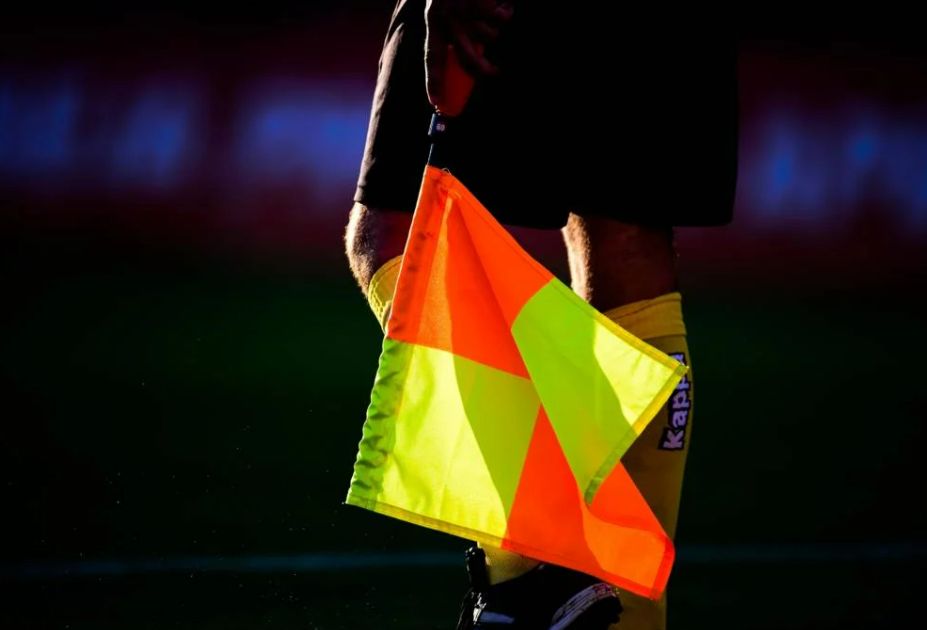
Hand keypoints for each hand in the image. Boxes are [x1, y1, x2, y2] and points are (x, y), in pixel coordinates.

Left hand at [424, 0, 513, 114]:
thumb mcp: (447, 5)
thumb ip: (454, 29)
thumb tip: (470, 60)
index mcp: (432, 19)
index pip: (431, 57)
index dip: (434, 81)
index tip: (435, 103)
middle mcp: (445, 17)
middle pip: (468, 58)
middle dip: (484, 71)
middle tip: (495, 73)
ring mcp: (463, 9)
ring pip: (489, 36)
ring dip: (496, 25)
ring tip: (493, 8)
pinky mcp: (480, 2)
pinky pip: (501, 18)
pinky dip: (505, 9)